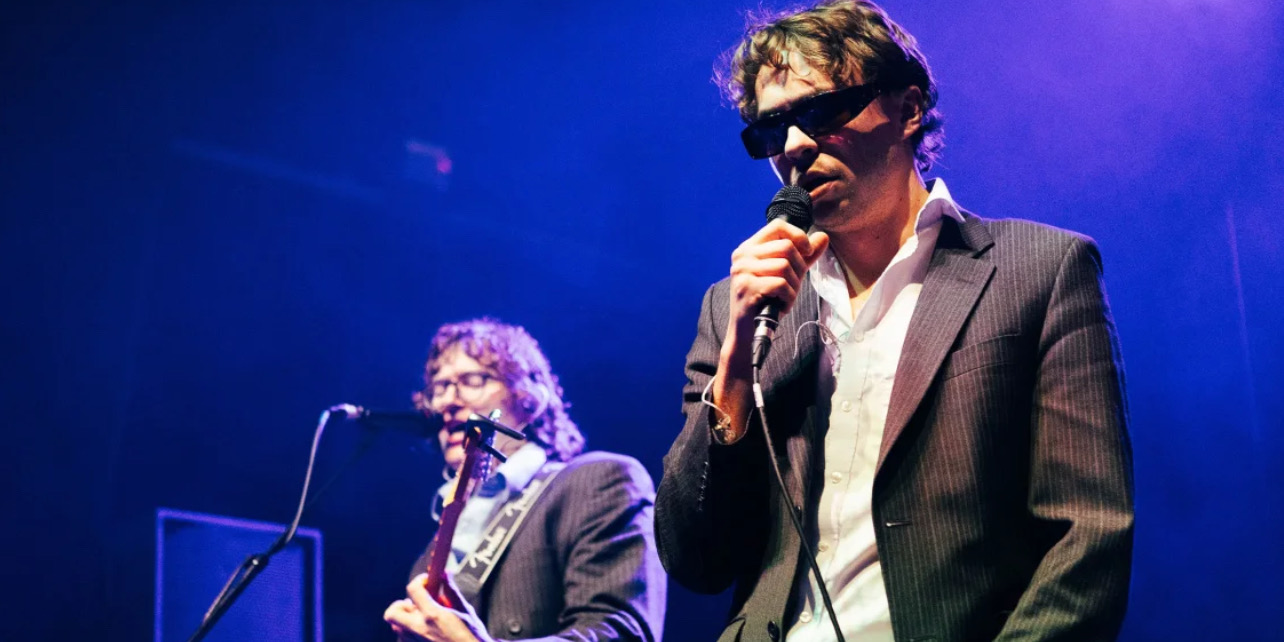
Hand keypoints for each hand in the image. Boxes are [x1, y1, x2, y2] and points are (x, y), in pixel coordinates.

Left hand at [384, 573, 493, 641]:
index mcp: (433, 615)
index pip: (413, 589)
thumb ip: (451, 592)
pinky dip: (411, 633)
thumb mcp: (465, 611)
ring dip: (406, 620)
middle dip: (401, 604)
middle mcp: (419, 629)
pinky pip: (404, 639)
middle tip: (416, 603)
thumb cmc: (472, 637)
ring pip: (397, 627)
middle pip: (392, 612)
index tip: (426, 581)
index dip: (419, 581)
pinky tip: (426, 633)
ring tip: (424, 620)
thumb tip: (445, 574)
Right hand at [709, 219, 826, 442]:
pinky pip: (781, 285)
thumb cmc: (766, 302)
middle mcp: (742, 256)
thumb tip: (822, 236)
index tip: (806, 253)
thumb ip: (804, 256)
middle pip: (787, 248)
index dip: (798, 236)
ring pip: (786, 267)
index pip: (779, 226)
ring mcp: (741, 272)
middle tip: (793, 287)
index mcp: (749, 248)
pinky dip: (788, 298)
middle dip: (799, 270)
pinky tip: (781, 307)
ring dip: (794, 287)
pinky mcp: (745, 289)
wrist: (747, 333)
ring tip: (785, 299)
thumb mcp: (787, 275)